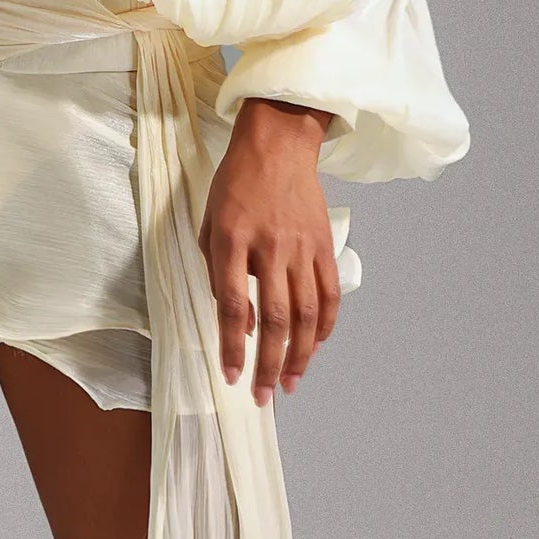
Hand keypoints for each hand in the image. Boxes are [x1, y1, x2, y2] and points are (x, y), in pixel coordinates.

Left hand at [197, 98, 340, 404]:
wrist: (278, 143)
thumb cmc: (236, 182)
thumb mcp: (210, 220)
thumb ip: (217, 269)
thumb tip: (233, 316)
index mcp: (232, 240)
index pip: (235, 305)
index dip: (233, 346)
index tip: (231, 375)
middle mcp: (270, 247)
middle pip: (275, 319)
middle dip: (268, 364)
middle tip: (262, 395)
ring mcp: (302, 247)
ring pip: (306, 314)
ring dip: (300, 355)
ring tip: (290, 383)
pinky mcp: (324, 245)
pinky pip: (328, 294)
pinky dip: (324, 326)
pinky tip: (316, 346)